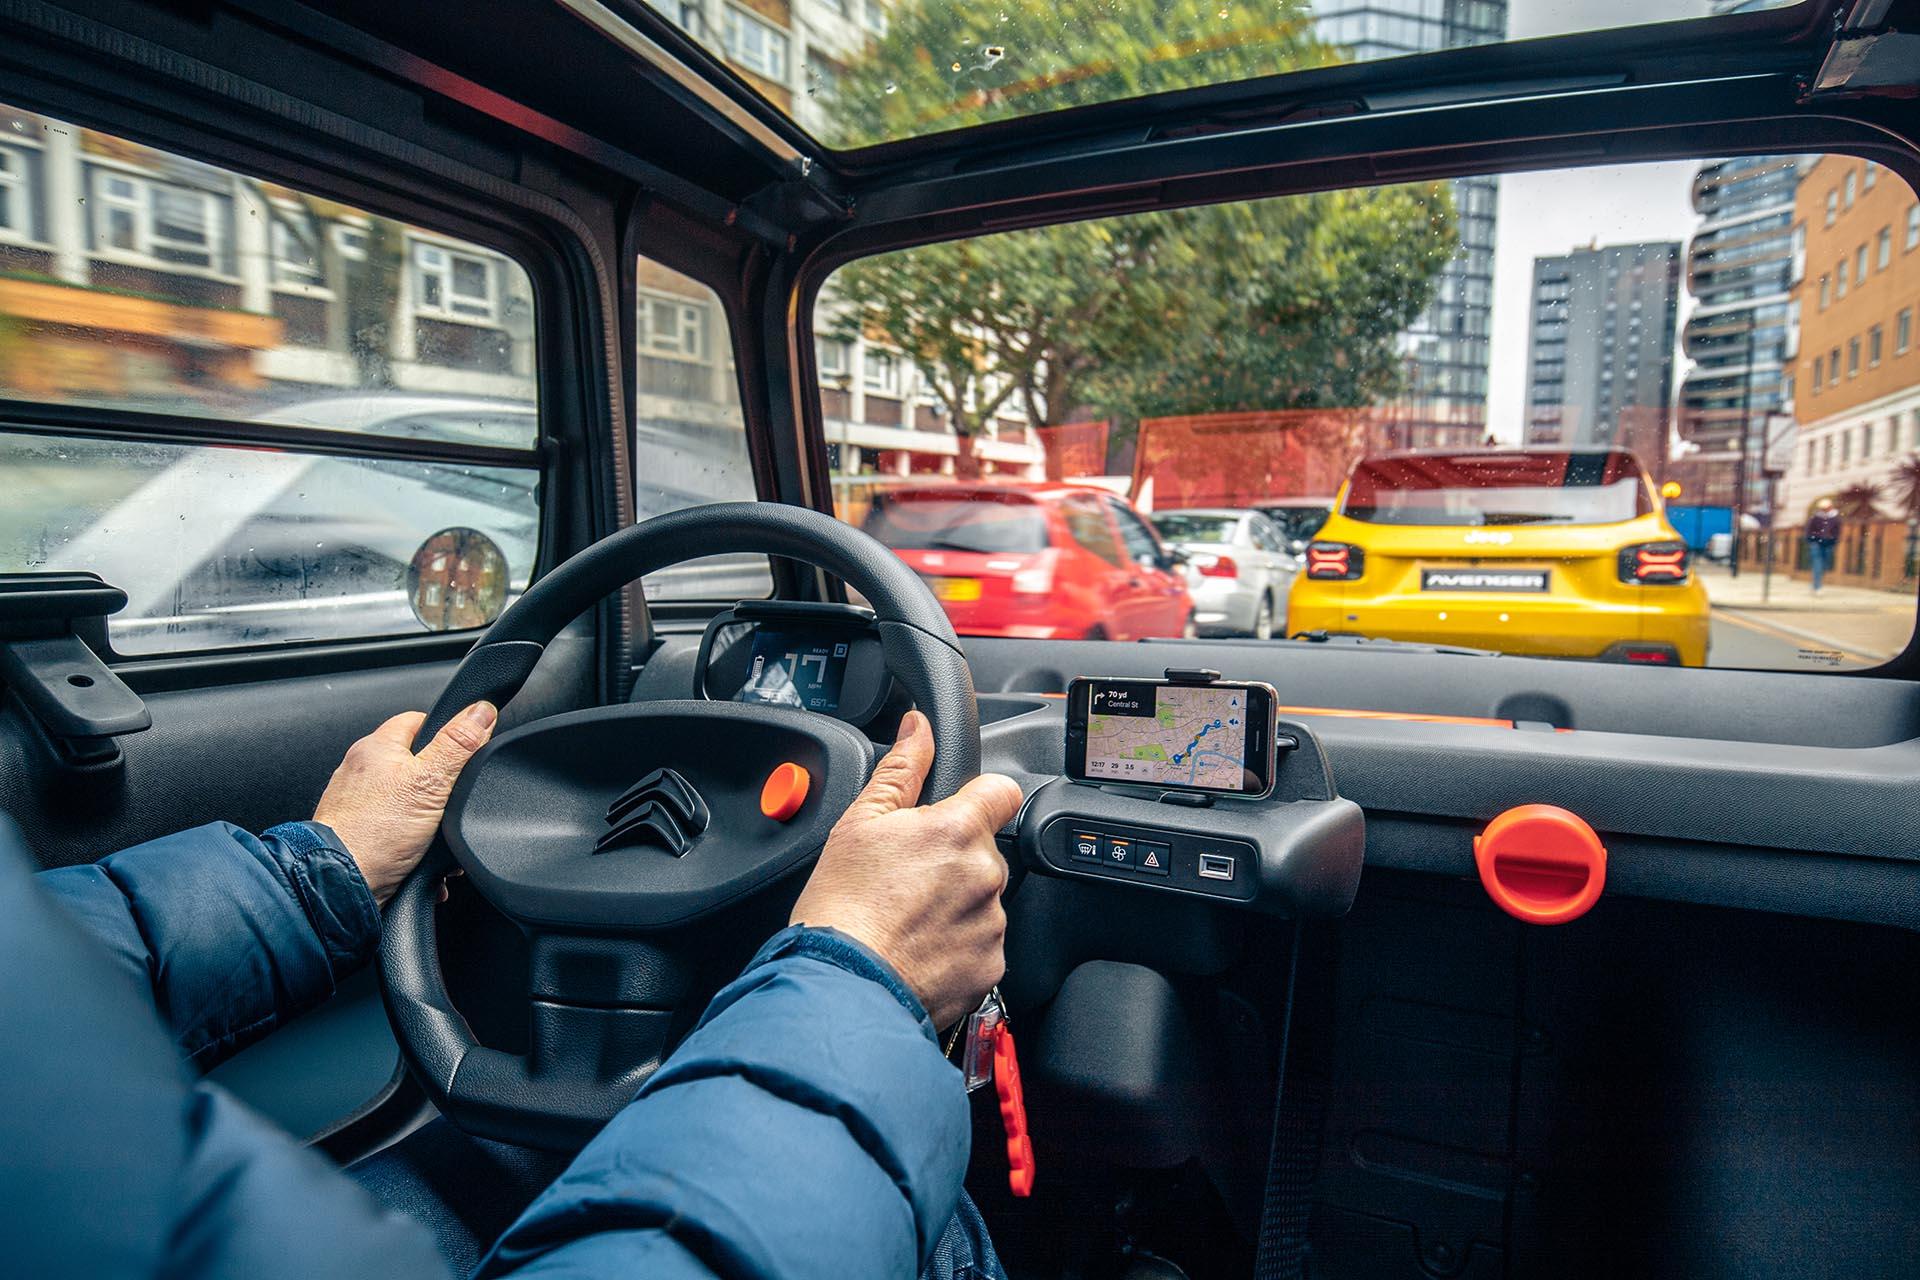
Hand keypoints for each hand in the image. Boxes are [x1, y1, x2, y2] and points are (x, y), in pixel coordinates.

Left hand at [312, 703, 496, 906]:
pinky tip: (423, 855)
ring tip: (438, 836)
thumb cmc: (374, 833)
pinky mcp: (359, 832)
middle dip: (441, 786)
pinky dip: (413, 843)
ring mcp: (358, 803)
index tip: (464, 751)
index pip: (419, 720)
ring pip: (408, 801)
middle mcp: (361, 771)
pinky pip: (396, 829)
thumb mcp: (430, 782)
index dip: (447, 733)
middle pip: (416, 764)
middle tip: (451, 802)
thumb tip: (480, 711)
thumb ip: (458, 744)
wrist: (342, 884)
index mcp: (376, 747)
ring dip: (429, 820)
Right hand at [789, 710, 1024, 1028]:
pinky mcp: (990, 966)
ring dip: (956, 905)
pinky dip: (957, 946)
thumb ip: (901, 768)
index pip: (1001, 792)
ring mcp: (991, 923)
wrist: (842, 985)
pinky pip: (982, 945)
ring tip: (908, 920)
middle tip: (907, 880)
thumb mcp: (859, 822)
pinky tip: (919, 948)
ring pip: (982, 900)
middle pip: (983, 852)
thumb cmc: (843, 905)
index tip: (957, 814)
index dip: (980, 798)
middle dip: (954, 860)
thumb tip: (919, 727)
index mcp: (956, 831)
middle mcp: (984, 875)